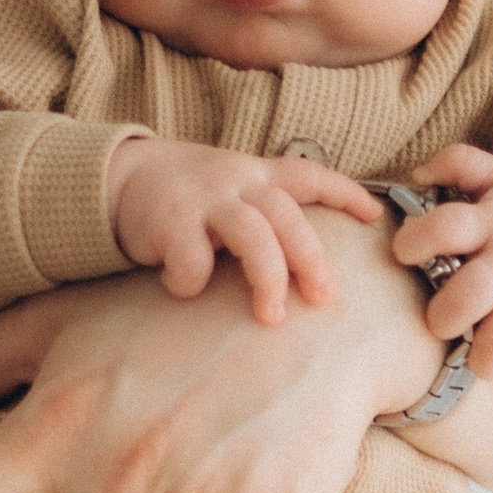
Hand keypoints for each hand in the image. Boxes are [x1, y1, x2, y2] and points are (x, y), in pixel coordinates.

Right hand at [105, 137, 380, 314]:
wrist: (118, 178)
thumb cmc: (188, 197)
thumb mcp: (232, 187)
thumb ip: (266, 210)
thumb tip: (313, 260)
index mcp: (256, 175)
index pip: (309, 175)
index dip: (345, 193)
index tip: (375, 216)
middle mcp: (236, 183)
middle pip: (287, 216)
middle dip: (310, 259)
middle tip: (324, 298)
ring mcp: (204, 201)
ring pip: (252, 236)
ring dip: (267, 278)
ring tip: (271, 317)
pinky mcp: (169, 222)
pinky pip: (193, 261)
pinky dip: (190, 283)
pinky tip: (181, 287)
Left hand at [393, 143, 492, 377]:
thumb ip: (459, 163)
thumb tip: (417, 174)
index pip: (445, 228)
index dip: (415, 241)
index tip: (405, 252)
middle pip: (464, 300)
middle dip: (441, 317)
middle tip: (444, 317)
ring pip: (491, 347)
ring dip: (474, 352)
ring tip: (475, 339)